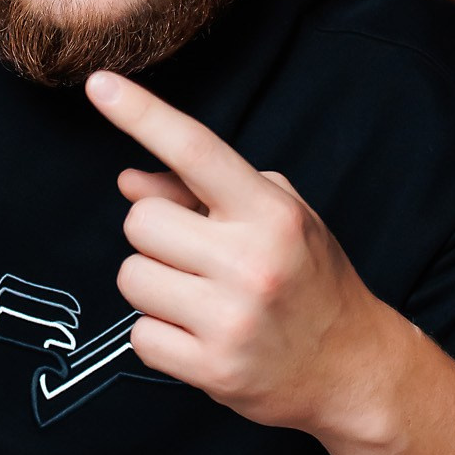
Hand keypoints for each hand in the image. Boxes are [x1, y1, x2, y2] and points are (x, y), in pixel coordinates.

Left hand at [84, 70, 454, 454]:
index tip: (100, 84)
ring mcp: (231, 319)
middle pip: (142, 220)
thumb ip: (202, 193)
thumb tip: (130, 180)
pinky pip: (140, 335)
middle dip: (158, 235)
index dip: (142, 114)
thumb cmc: (310, 281)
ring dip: (153, 285)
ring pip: (132, 277)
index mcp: (270, 214)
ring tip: (199, 297)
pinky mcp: (213, 370)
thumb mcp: (275, 217)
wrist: (354, 369)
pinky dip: (159, 335)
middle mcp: (252, 262)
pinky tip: (198, 335)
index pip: (195, 149)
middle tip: (196, 256)